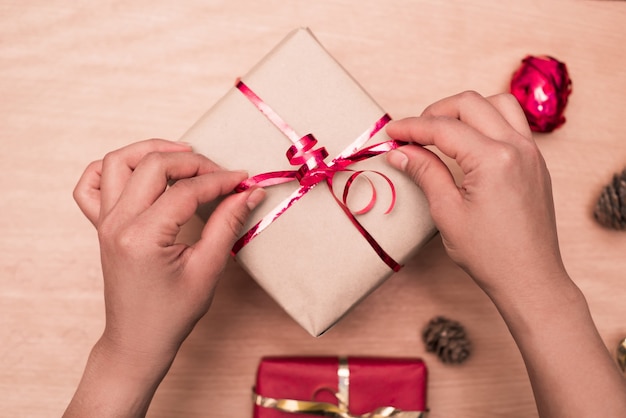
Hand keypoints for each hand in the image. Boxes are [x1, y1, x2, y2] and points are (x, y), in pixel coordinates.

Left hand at [66, 139, 264, 416]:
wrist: (138, 340)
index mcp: (143, 236)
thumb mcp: (208, 269)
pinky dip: (112, 169)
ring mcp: (105, 222)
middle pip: (152, 164)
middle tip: (220, 173)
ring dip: (151, 151)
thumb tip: (249, 192)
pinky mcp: (102, 226)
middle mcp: (117, 223)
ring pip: (118, 162)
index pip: (185, 190)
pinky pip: (91, 184)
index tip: (244, 180)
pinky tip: (138, 172)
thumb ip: (228, 223)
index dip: (220, 180)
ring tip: (183, 156)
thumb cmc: (172, 313)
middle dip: (192, 161)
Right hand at [385, 91, 565, 298]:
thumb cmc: (489, 254)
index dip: (410, 127)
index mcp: (493, 159)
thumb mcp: (447, 212)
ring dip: (466, 110)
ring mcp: (531, 153)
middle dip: (436, 112)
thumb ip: (424, 172)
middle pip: (470, 103)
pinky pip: (512, 123)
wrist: (529, 278)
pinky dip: (487, 122)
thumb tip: (400, 152)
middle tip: (413, 133)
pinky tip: (469, 144)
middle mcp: (517, 147)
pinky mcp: (536, 162)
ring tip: (443, 132)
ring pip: (497, 104)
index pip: (443, 128)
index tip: (390, 132)